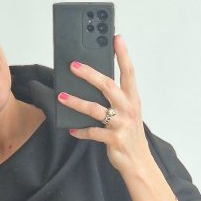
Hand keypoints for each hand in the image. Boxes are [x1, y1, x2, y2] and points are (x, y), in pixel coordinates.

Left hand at [57, 35, 152, 175]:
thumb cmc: (129, 134)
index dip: (123, 54)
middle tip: (73, 65)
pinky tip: (72, 129)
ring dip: (76, 102)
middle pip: (108, 86)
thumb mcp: (127, 113)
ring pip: (95, 109)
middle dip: (89, 74)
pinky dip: (81, 131)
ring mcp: (121, 124)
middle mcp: (128, 109)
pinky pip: (92, 132)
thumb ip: (115, 98)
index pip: (128, 72)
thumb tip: (93, 82)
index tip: (116, 38)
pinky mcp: (113, 139)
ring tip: (62, 96)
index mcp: (132, 99)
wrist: (138, 162)